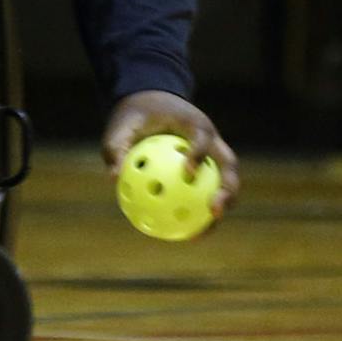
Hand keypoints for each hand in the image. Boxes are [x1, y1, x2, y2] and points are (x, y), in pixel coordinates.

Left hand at [101, 89, 240, 223]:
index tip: (187, 174)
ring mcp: (213, 155)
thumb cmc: (138, 115)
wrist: (153, 105)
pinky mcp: (209, 169)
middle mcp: (211, 139)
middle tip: (214, 210)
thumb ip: (117, 147)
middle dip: (228, 188)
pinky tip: (186, 235)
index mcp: (193, 122)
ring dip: (220, 208)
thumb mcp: (122, 125)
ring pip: (226, 183)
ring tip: (202, 233)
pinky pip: (207, 192)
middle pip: (229, 165)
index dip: (199, 154)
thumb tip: (113, 178)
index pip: (201, 137)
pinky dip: (200, 213)